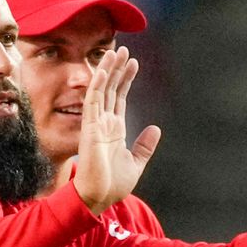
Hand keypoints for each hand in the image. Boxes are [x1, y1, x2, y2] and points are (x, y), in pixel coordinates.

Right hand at [73, 47, 160, 214]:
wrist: (99, 198)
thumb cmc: (113, 185)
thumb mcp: (136, 163)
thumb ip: (144, 145)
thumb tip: (156, 128)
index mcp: (114, 130)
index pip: (119, 98)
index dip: (125, 79)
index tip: (133, 63)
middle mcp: (104, 123)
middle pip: (111, 89)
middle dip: (117, 69)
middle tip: (123, 48)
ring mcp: (95, 124)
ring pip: (101, 90)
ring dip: (107, 71)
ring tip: (115, 52)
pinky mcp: (90, 129)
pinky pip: (92, 103)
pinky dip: (97, 85)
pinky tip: (102, 70)